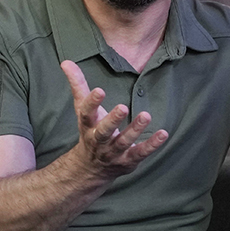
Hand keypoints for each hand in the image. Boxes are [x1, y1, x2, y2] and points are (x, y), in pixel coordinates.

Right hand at [63, 59, 165, 176]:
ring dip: (134, 130)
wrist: (90, 169)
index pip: (86, 114)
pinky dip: (151, 145)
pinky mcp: (128, 160)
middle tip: (122, 107)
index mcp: (87, 126)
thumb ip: (78, 85)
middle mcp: (98, 141)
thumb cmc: (90, 130)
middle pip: (103, 131)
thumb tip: (66, 61)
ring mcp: (113, 152)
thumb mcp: (82, 109)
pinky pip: (140, 153)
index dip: (92, 103)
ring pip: (123, 142)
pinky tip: (163, 133)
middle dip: (112, 120)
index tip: (99, 90)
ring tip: (146, 115)